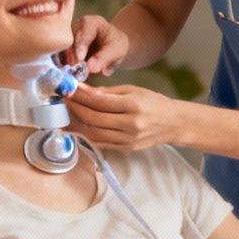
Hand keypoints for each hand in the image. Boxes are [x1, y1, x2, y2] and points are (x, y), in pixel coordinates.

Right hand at [65, 15, 127, 75]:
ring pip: (63, 48)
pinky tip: (68, 72)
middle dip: (72, 56)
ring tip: (72, 73)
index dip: (81, 46)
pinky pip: (61, 55)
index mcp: (91, 22)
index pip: (84, 33)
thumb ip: (104, 58)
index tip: (80, 59)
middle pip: (70, 41)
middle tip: (75, 69)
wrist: (112, 47)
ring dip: (67, 61)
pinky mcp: (65, 46)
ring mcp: (69, 36)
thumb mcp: (116, 51)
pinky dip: (64, 64)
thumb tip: (90, 68)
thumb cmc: (116, 45)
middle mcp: (76, 26)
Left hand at [66, 82, 184, 149]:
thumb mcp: (134, 90)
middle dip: (74, 108)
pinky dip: (86, 134)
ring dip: (76, 123)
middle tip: (64, 100)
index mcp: (133, 105)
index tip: (68, 89)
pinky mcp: (126, 148)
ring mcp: (127, 139)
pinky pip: (100, 142)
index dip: (80, 96)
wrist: (174, 123)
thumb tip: (83, 90)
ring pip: (93, 133)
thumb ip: (108, 92)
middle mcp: (130, 124)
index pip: (99, 101)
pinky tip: (78, 126)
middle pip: (93, 118)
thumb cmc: (154, 103)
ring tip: (67, 113)